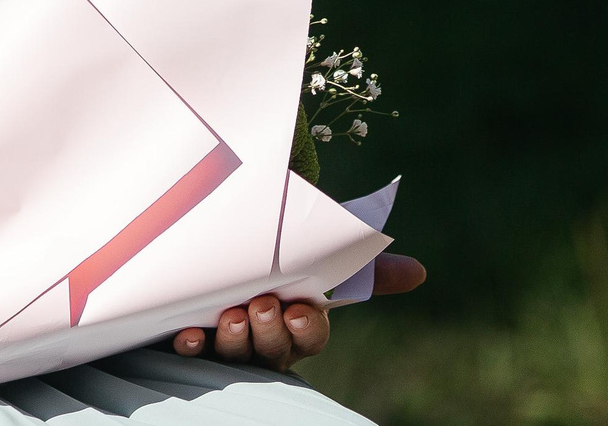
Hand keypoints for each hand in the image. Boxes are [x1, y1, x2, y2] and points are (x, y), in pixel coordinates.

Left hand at [170, 254, 424, 370]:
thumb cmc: (281, 265)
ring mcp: (229, 344)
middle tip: (262, 306)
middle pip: (273, 349)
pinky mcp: (195, 338)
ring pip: (236, 354)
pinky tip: (188, 335)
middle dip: (270, 331)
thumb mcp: (319, 263)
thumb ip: (363, 268)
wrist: (226, 254)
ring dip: (234, 339)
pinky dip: (191, 344)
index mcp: (298, 325)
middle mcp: (265, 340)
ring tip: (230, 315)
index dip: (306, 328)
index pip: (310, 336)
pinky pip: (193, 351)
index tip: (301, 311)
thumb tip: (419, 272)